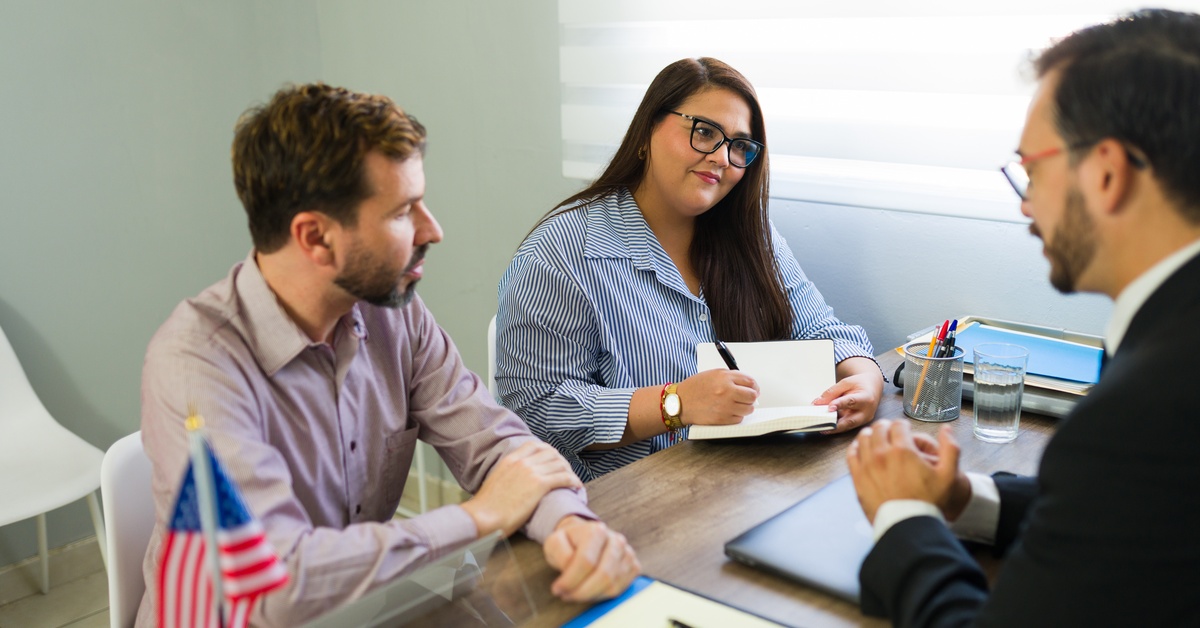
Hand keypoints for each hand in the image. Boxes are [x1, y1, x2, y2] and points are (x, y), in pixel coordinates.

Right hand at [461, 442, 581, 537]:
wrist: (482, 516)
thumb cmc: (487, 507)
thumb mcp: (496, 480)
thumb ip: (509, 475)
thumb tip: (517, 482)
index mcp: (510, 459)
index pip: (536, 445)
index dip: (549, 452)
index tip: (554, 462)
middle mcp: (522, 461)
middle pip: (551, 453)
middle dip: (562, 462)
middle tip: (566, 473)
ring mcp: (531, 471)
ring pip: (560, 464)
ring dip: (569, 472)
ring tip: (573, 481)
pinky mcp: (539, 485)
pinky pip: (564, 477)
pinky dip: (573, 481)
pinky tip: (576, 487)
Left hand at [543, 516, 640, 601]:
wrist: (585, 537)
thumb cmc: (569, 542)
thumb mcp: (554, 542)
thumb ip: (559, 553)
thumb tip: (569, 569)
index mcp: (597, 531)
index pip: (586, 561)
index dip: (570, 580)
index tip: (557, 589)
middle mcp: (617, 541)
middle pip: (603, 575)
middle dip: (581, 592)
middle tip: (566, 595)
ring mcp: (627, 554)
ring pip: (612, 585)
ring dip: (590, 596)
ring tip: (575, 593)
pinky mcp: (633, 567)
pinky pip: (620, 589)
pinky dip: (602, 596)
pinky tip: (590, 591)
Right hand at [676, 369, 758, 425]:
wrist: (680, 402)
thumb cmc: (695, 388)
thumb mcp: (713, 374)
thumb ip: (731, 378)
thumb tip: (748, 385)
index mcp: (724, 377)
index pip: (750, 382)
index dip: (754, 386)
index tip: (753, 389)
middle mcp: (726, 391)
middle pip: (752, 396)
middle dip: (751, 397)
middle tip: (747, 398)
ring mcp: (725, 406)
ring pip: (748, 409)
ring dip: (745, 408)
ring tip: (736, 405)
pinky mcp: (722, 419)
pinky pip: (739, 419)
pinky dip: (736, 416)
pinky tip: (728, 411)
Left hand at [815, 358, 883, 433]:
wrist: (872, 387)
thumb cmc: (860, 384)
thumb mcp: (846, 383)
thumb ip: (832, 392)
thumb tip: (818, 402)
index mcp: (866, 398)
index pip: (852, 401)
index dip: (840, 404)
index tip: (830, 407)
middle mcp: (867, 411)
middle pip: (851, 420)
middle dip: (836, 425)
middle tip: (822, 425)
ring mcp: (863, 420)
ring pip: (847, 426)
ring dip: (833, 428)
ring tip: (821, 428)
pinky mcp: (859, 424)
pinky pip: (846, 426)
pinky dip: (836, 427)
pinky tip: (826, 427)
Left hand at [845, 420, 962, 522]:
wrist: (908, 525)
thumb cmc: (929, 502)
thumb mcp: (949, 476)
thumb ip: (950, 449)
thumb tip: (946, 429)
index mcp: (903, 450)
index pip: (898, 425)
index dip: (903, 425)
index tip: (905, 429)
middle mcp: (882, 454)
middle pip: (879, 428)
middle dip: (886, 427)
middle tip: (891, 432)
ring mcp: (867, 465)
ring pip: (864, 438)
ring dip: (871, 434)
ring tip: (876, 439)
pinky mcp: (857, 477)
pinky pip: (852, 453)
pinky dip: (856, 447)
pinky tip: (862, 449)